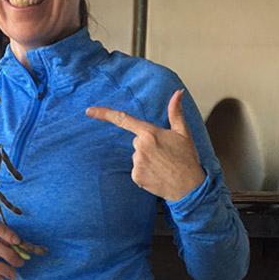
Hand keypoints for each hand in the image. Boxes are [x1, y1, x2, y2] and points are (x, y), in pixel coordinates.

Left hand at [86, 89, 205, 200]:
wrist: (189, 186)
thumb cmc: (187, 158)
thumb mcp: (183, 133)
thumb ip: (175, 111)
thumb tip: (177, 93)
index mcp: (150, 133)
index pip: (123, 119)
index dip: (104, 114)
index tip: (89, 111)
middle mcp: (140, 146)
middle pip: (136, 141)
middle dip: (147, 145)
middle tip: (165, 154)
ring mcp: (137, 162)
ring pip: (137, 156)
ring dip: (147, 159)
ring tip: (163, 165)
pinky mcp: (136, 176)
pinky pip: (136, 170)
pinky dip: (145, 172)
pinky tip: (157, 174)